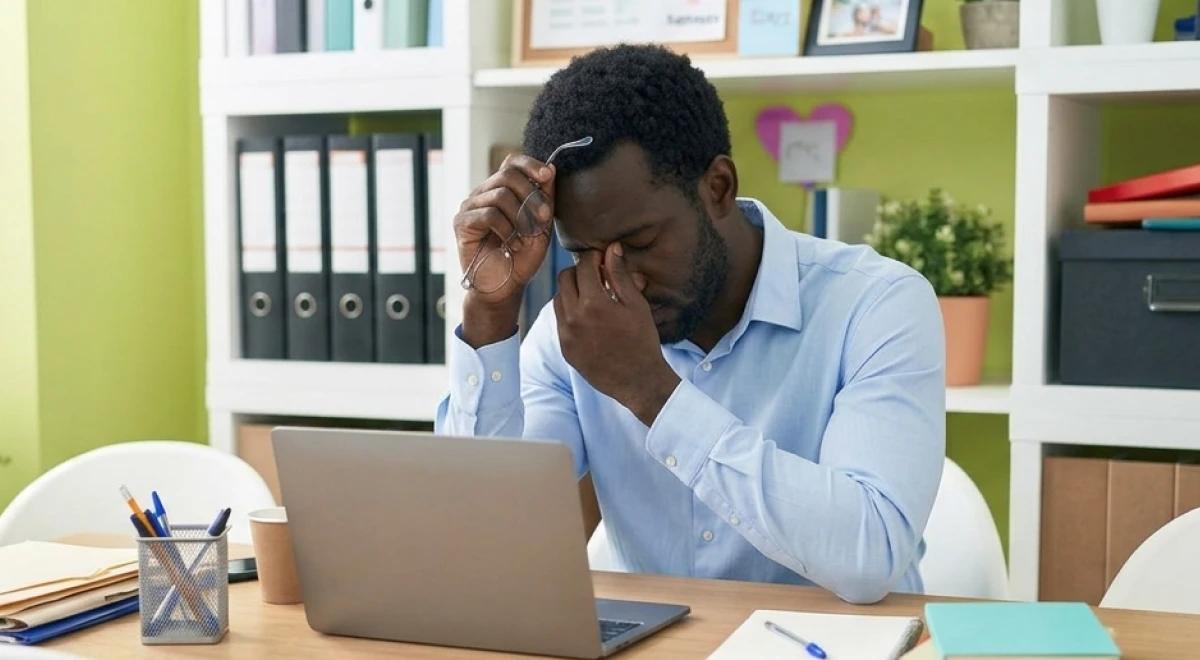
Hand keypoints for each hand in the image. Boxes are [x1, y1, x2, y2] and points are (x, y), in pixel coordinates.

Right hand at [454, 154, 555, 346]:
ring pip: (500, 195)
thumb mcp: (541, 226)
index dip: (530, 164)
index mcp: (503, 190)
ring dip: (520, 217)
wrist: (505, 286)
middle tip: (543, 218)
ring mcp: (471, 206)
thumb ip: (545, 199)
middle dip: (531, 194)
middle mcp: (484, 193)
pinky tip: (511, 245)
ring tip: (525, 238)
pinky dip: (506, 229)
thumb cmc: (523, 257)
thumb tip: (550, 170)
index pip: (512, 162)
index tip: (548, 176)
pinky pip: (488, 214)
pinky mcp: (462, 222)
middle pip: (507, 174)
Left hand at [554, 243, 680, 425]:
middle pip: (565, 278)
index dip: (594, 257)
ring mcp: (566, 334)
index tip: (602, 258)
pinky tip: (589, 316)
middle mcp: (574, 318)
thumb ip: (620, 275)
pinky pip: (560, 320)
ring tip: (593, 296)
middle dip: (580, 271)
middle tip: (597, 276)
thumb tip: (612, 248)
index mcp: (594, 304)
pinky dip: (570, 312)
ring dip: (573, 291)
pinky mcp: (565, 348)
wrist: (638, 381)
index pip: (583, 265)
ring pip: (558, 298)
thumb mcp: (636, 305)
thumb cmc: (643, 341)